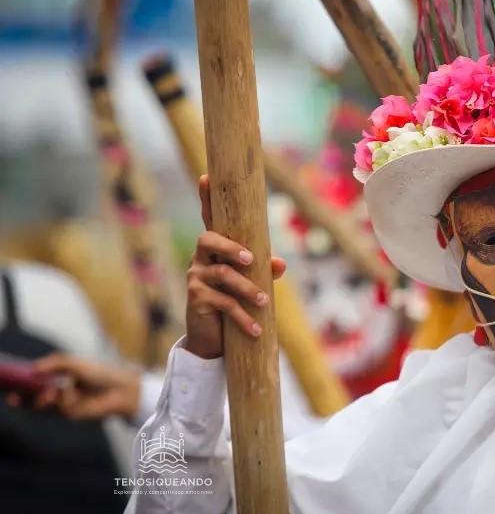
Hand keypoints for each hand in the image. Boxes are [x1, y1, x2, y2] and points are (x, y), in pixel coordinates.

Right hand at [5, 354, 140, 420]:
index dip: (19, 382)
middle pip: (30, 397)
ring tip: (52, 393)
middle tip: (14, 397)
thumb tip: (34, 367)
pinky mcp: (69, 414)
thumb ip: (54, 363)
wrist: (120, 389)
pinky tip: (73, 395)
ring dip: (43, 400)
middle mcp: (56, 391)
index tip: (8, 382)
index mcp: (57, 377)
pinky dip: (64, 401)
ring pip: (41, 405)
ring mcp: (62, 404)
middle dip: (20, 398)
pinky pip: (58, 409)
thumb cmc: (100, 373)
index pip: (33, 380)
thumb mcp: (75, 362)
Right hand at [185, 175, 286, 358]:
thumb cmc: (236, 300)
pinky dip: (244, 317)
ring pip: (223, 275)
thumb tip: (280, 264)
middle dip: (230, 247)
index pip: (209, 219)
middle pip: (208, 240)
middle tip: (252, 260)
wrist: (215, 336)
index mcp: (215, 249)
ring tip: (266, 302)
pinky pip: (224, 303)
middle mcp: (200, 258)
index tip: (205, 176)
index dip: (206, 198)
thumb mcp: (253, 283)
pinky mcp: (196, 299)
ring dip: (248, 289)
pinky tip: (257, 329)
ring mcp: (196, 277)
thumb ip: (265, 270)